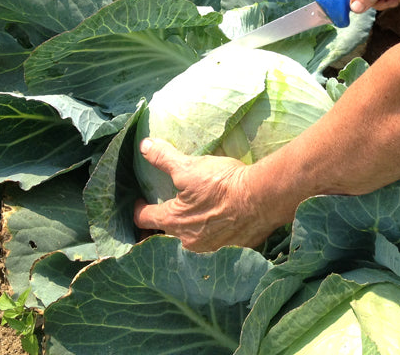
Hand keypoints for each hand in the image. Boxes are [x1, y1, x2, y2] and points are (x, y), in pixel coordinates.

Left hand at [133, 138, 283, 251]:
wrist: (261, 199)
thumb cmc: (223, 183)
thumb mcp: (190, 167)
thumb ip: (164, 158)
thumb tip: (144, 146)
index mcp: (172, 221)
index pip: (143, 219)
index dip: (138, 208)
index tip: (140, 201)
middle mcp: (185, 243)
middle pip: (161, 240)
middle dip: (156, 231)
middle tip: (158, 220)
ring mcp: (207, 251)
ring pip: (185, 248)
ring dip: (182, 239)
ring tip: (186, 226)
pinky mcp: (228, 252)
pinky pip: (211, 251)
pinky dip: (208, 242)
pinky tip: (214, 232)